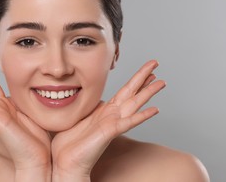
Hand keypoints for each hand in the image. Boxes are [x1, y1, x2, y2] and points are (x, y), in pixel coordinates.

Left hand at [51, 60, 165, 179]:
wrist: (64, 161)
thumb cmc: (68, 143)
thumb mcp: (76, 116)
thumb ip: (84, 106)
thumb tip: (81, 95)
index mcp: (104, 110)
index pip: (124, 91)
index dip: (136, 79)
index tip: (147, 70)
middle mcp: (111, 115)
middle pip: (132, 91)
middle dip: (144, 77)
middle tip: (155, 63)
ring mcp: (112, 123)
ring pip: (134, 103)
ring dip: (148, 92)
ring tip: (162, 82)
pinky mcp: (109, 131)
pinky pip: (128, 122)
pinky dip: (142, 116)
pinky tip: (154, 110)